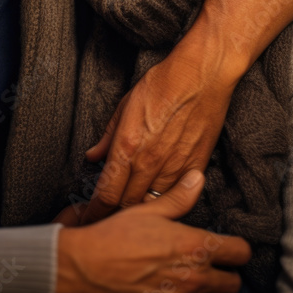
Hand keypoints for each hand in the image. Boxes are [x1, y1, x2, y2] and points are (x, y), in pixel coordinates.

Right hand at [54, 170, 250, 292]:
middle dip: (225, 276)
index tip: (226, 249)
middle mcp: (195, 278)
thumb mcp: (145, 212)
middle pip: (234, 283)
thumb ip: (178, 198)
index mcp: (194, 246)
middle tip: (210, 271)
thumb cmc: (111, 238)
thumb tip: (197, 177)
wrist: (81, 272)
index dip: (235, 249)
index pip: (241, 252)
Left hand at [79, 54, 236, 223]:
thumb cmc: (163, 84)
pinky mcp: (195, 167)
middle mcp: (149, 162)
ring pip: (151, 204)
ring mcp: (174, 167)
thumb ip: (108, 136)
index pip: (106, 193)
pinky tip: (158, 197)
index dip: (95, 210)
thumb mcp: (126, 105)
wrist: (202, 75)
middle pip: (127, 204)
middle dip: (113, 213)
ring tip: (130, 211)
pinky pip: (176, 196)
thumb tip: (93, 156)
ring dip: (139, 208)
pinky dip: (164, 200)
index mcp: (127, 146)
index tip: (89, 216)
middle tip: (106, 216)